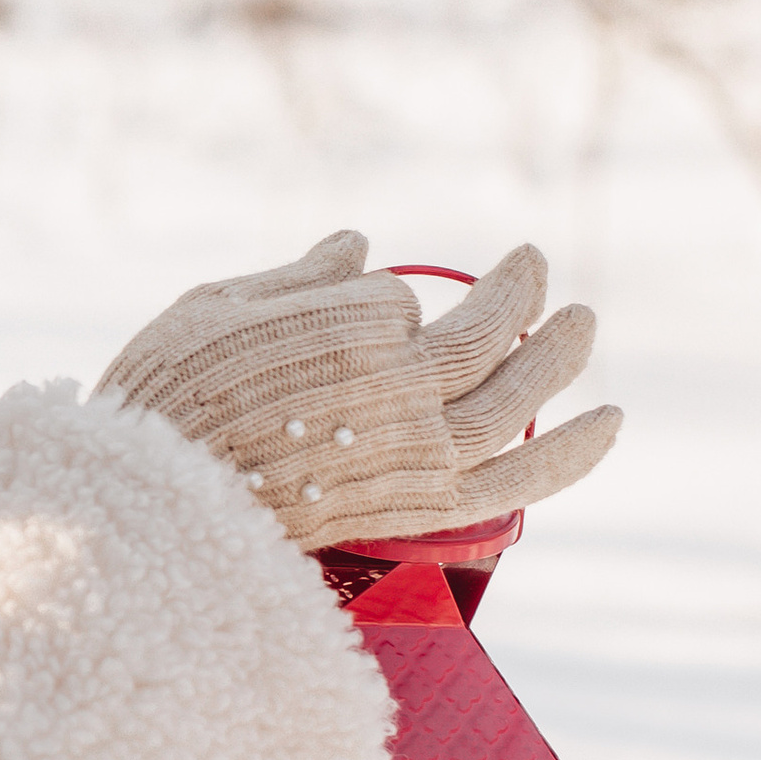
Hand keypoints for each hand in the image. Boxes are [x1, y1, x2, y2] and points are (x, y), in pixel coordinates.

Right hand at [94, 232, 621, 546]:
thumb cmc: (164, 401)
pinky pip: (517, 478)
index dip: (381, 302)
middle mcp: (401, 381)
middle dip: (519, 296)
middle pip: (488, 334)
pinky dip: (571, 452)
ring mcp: (420, 446)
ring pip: (517, 397)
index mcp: (351, 322)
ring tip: (583, 327)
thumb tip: (360, 246)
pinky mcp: (422, 504)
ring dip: (560, 356)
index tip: (354, 309)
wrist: (153, 513)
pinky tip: (607, 423)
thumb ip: (298, 278)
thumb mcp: (215, 309)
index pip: (400, 301)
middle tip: (536, 268)